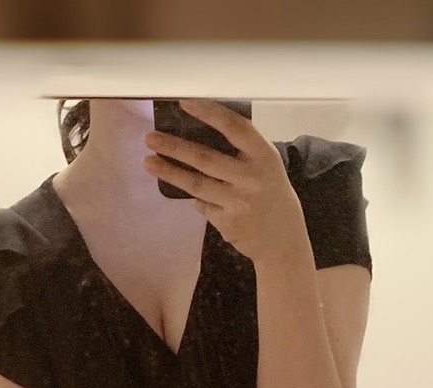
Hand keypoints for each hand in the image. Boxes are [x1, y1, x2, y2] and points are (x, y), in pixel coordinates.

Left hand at [142, 99, 306, 266]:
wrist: (283, 240)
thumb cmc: (271, 193)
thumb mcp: (267, 165)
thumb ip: (243, 150)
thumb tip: (199, 132)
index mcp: (264, 156)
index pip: (234, 128)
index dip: (209, 113)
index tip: (184, 101)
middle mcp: (251, 178)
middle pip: (205, 158)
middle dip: (174, 147)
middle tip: (150, 139)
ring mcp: (239, 203)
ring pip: (196, 185)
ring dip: (169, 172)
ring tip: (148, 162)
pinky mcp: (228, 223)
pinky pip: (203, 205)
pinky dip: (197, 199)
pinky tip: (194, 195)